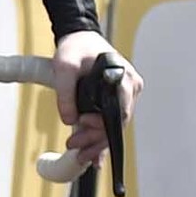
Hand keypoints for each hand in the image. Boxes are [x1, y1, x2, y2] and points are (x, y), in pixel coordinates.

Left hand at [50, 27, 135, 169]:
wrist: (80, 38)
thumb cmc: (75, 49)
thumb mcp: (64, 66)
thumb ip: (65, 93)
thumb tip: (69, 120)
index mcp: (124, 78)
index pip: (119, 112)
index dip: (101, 127)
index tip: (81, 127)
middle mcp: (131, 87)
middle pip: (117, 123)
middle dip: (95, 139)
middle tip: (74, 146)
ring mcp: (127, 94)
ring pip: (114, 126)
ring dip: (96, 142)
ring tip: (78, 154)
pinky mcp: (118, 99)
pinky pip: (111, 122)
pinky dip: (100, 139)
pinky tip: (93, 158)